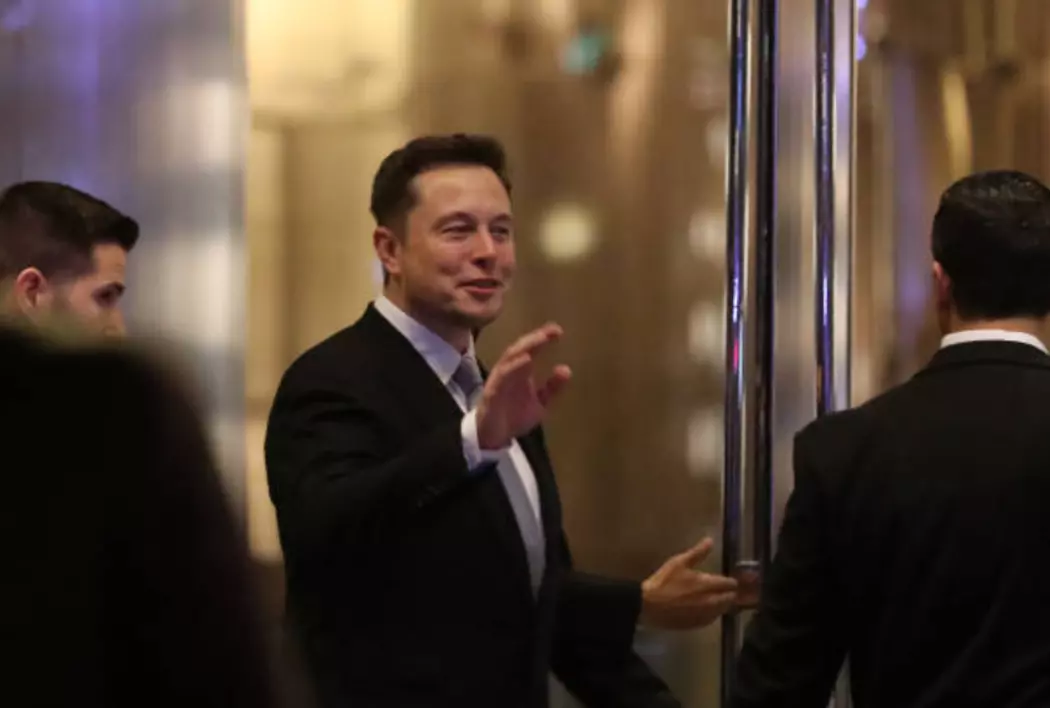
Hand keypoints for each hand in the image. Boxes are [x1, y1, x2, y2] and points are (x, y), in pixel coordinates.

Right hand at [476, 323, 571, 449]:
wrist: (494, 437)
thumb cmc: (514, 416)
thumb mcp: (540, 403)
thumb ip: (553, 388)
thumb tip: (567, 369)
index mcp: (521, 371)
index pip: (531, 349)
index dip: (543, 338)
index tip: (558, 330)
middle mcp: (510, 371)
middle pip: (520, 348)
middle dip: (535, 338)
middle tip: (551, 331)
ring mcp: (500, 379)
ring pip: (510, 358)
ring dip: (525, 347)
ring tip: (540, 339)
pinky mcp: (493, 391)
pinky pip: (502, 376)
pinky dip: (514, 366)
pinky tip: (525, 360)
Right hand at [639, 538, 737, 629]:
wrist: (649, 605)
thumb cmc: (664, 581)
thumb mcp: (679, 562)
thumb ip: (698, 552)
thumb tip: (711, 540)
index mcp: (707, 584)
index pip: (729, 583)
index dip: (732, 581)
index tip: (732, 579)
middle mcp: (711, 601)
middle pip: (729, 599)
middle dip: (730, 594)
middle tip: (727, 590)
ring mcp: (704, 614)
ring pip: (722, 610)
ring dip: (723, 605)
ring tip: (719, 600)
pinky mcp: (697, 624)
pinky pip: (712, 619)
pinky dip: (713, 614)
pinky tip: (708, 610)